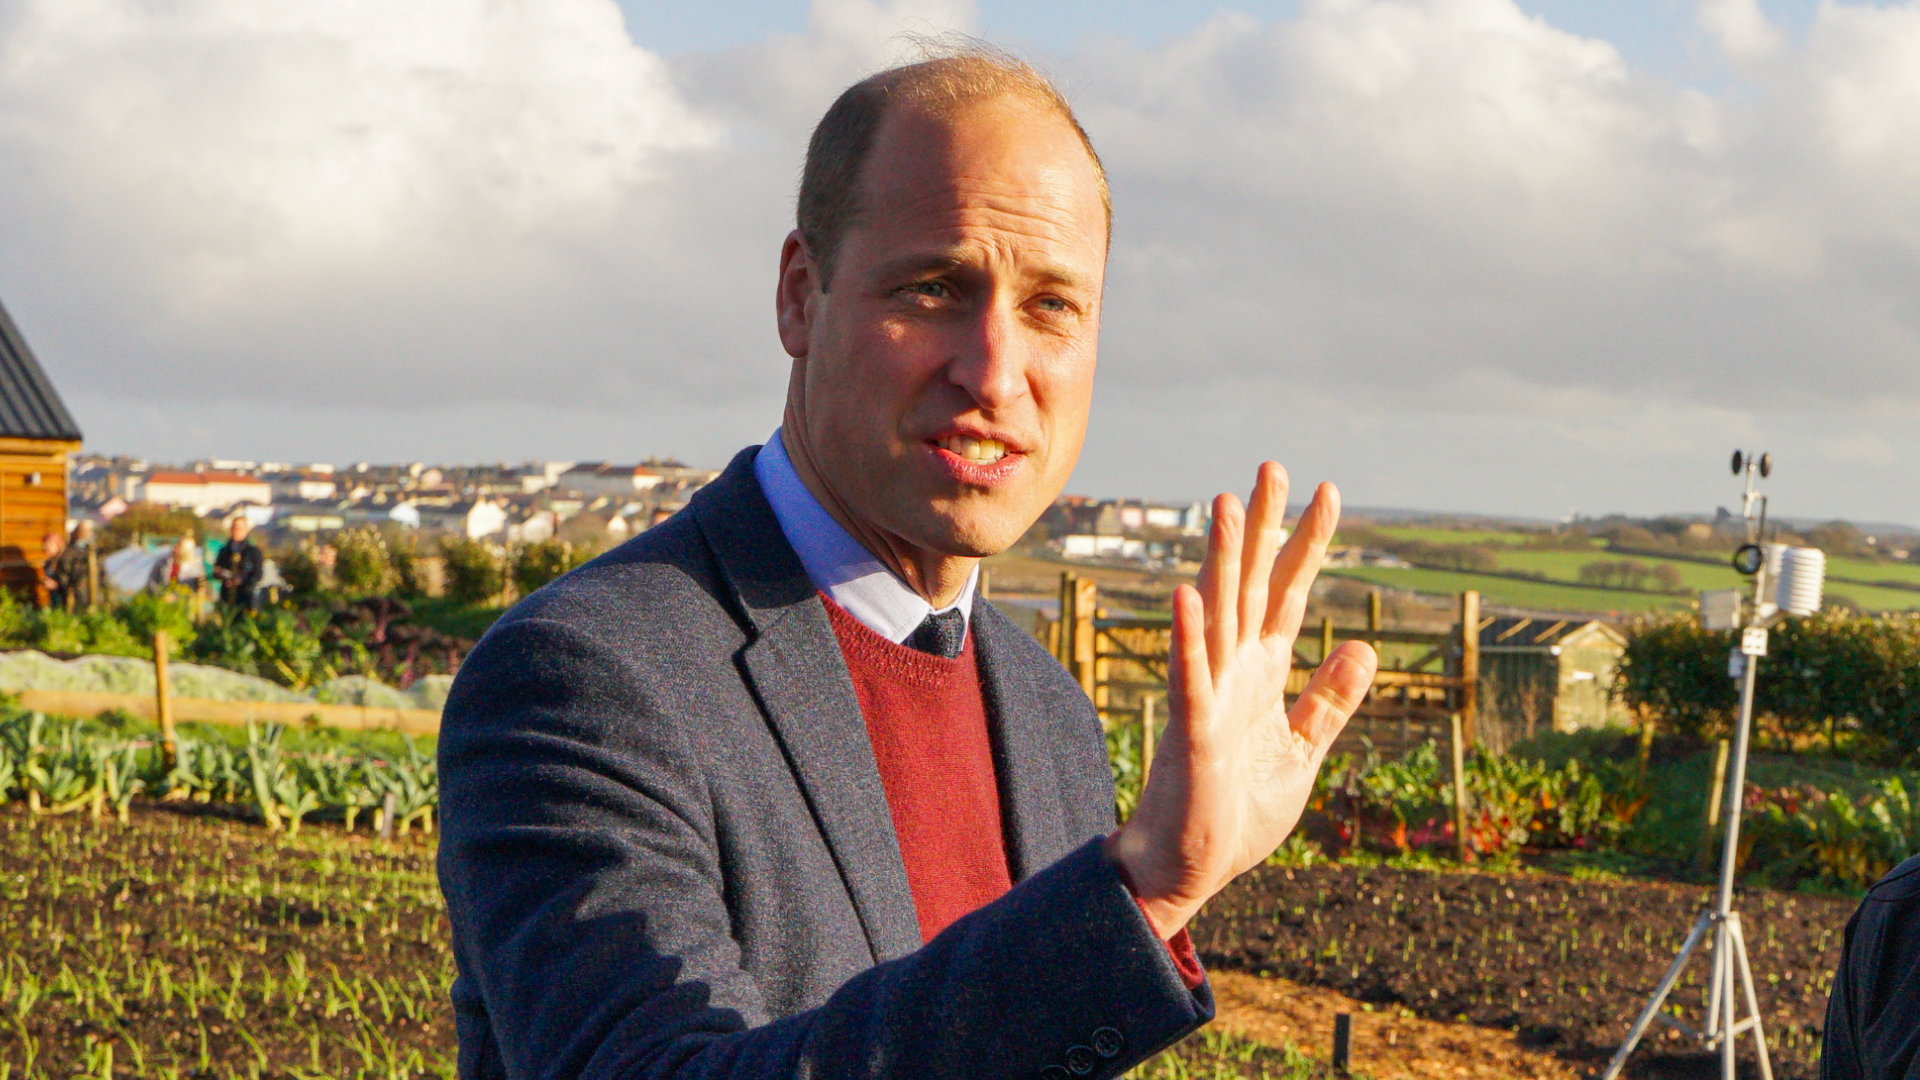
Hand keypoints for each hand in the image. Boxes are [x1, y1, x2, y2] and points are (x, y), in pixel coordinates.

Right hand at [1106, 462, 1376, 937]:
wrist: (1189, 869)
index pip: (1285, 593)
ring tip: (1229, 504)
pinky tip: (1190, 596)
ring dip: (1222, 560)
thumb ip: (1329, 701)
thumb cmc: (1235, 812)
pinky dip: (1189, 637)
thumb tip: (1362, 646)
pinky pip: (1189, 677)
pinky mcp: (1192, 731)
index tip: (1328, 492)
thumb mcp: (1301, 751)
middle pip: (1249, 584)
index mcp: (1260, 673)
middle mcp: (1232, 670)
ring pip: (1216, 615)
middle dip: (1262, 527)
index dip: (1306, 544)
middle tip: (1272, 466)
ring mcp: (1209, 695)